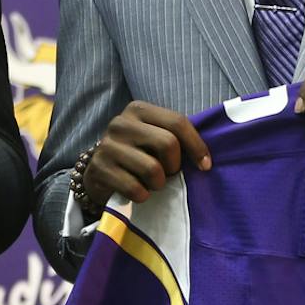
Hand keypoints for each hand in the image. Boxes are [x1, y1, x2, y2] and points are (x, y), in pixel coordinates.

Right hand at [83, 101, 210, 206]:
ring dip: (158, 183)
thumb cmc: (136, 154)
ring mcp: (107, 145)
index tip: (205, 165)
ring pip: (153, 169)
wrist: (100, 172)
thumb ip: (175, 138)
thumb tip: (206, 159)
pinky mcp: (99, 168)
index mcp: (138, 109)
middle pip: (168, 144)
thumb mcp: (153, 137)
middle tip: (169, 173)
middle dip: (174, 166)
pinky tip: (137, 192)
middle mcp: (121, 123)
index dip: (196, 145)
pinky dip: (143, 195)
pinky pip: (136, 188)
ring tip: (151, 182)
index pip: (177, 122)